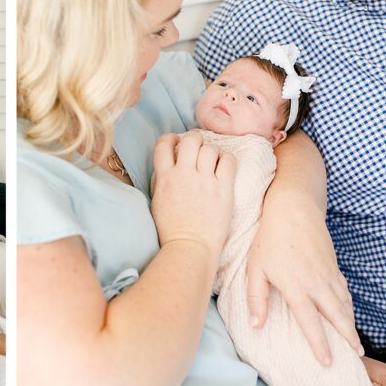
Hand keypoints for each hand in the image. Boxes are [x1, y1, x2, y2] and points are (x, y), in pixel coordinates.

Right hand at [150, 131, 235, 253]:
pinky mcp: (223, 189)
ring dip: (211, 150)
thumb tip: (169, 166)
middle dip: (194, 138)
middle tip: (197, 146)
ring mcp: (204, 181)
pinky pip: (228, 161)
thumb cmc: (171, 230)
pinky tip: (224, 166)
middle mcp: (184, 174)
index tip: (176, 142)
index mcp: (164, 178)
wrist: (189, 247)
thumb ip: (162, 180)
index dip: (170, 138)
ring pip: (210, 148)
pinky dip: (226, 158)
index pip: (163, 144)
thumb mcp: (157, 201)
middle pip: (190, 140)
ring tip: (212, 159)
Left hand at [245, 210, 360, 366]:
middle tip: (356, 358)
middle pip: (337, 316)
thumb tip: (256, 326)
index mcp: (296, 286)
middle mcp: (317, 283)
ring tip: (355, 344)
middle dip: (347, 338)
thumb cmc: (270, 240)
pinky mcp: (333, 266)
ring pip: (344, 304)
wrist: (293, 209)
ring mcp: (328, 274)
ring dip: (350, 324)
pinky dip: (348, 306)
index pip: (310, 322)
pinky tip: (348, 314)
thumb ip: (256, 299)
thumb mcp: (256, 269)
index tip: (327, 362)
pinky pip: (344, 291)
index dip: (319, 344)